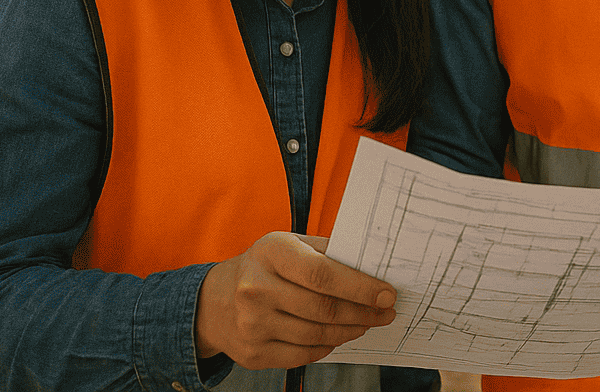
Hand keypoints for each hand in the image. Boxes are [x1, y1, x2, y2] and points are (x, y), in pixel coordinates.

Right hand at [194, 232, 397, 369]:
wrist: (213, 301)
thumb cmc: (265, 267)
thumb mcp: (289, 244)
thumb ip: (327, 251)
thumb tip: (373, 265)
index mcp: (270, 253)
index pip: (322, 273)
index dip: (360, 287)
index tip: (387, 294)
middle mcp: (255, 289)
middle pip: (323, 308)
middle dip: (363, 312)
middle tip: (386, 311)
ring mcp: (251, 325)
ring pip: (317, 334)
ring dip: (350, 330)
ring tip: (368, 322)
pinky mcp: (252, 354)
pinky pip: (303, 354)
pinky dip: (328, 346)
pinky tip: (339, 335)